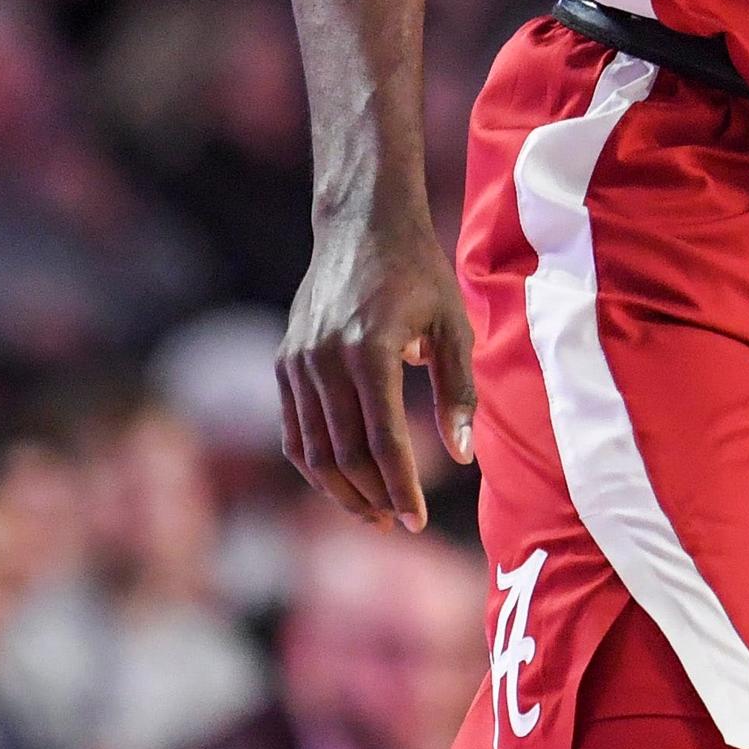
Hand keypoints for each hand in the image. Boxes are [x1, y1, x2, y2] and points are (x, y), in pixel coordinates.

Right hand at [278, 201, 474, 529]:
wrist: (360, 226)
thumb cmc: (418, 274)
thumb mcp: (454, 326)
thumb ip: (459, 392)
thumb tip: (463, 455)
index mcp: (371, 351)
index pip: (384, 441)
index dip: (402, 487)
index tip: (418, 521)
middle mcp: (325, 361)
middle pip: (345, 454)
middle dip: (373, 497)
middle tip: (399, 523)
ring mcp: (298, 363)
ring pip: (312, 451)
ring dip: (342, 491)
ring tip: (374, 514)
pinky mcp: (285, 364)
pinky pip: (294, 431)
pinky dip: (315, 466)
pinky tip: (343, 484)